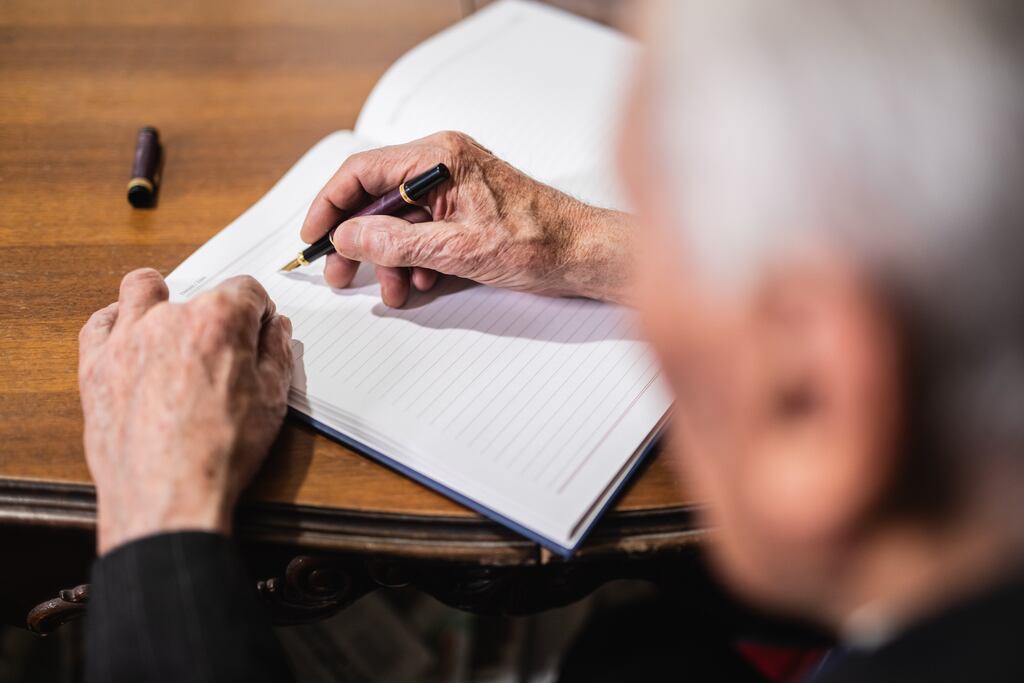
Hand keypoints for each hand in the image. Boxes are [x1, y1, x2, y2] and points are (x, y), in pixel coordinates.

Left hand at [78, 269, 292, 554]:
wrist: (169, 497)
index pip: (247, 290)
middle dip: (216, 315)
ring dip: (160, 298)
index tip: (258, 332)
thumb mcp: (272, 400)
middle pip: (199, 293)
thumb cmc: (220, 453)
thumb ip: (276, 354)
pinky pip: (99, 323)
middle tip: (223, 351)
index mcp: (219, 320)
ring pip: (141, 289)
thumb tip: (275, 330)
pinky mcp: (95, 364)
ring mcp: (126, 338)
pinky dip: (117, 323)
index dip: (259, 313)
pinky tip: (131, 338)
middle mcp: (169, 318)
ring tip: (172, 327)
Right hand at [300, 131, 634, 306]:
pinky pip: (423, 233)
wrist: (583, 255)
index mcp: (439, 157)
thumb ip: (394, 242)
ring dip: (389, 259)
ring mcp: (454, 188)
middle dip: (358, 241)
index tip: (312, 236)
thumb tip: (347, 236)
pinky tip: (420, 283)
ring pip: (399, 222)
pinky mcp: (465, 211)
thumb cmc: (538, 242)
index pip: (362, 172)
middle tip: (340, 273)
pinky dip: (414, 260)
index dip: (329, 205)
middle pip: (376, 200)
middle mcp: (443, 165)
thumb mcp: (455, 249)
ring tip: (394, 290)